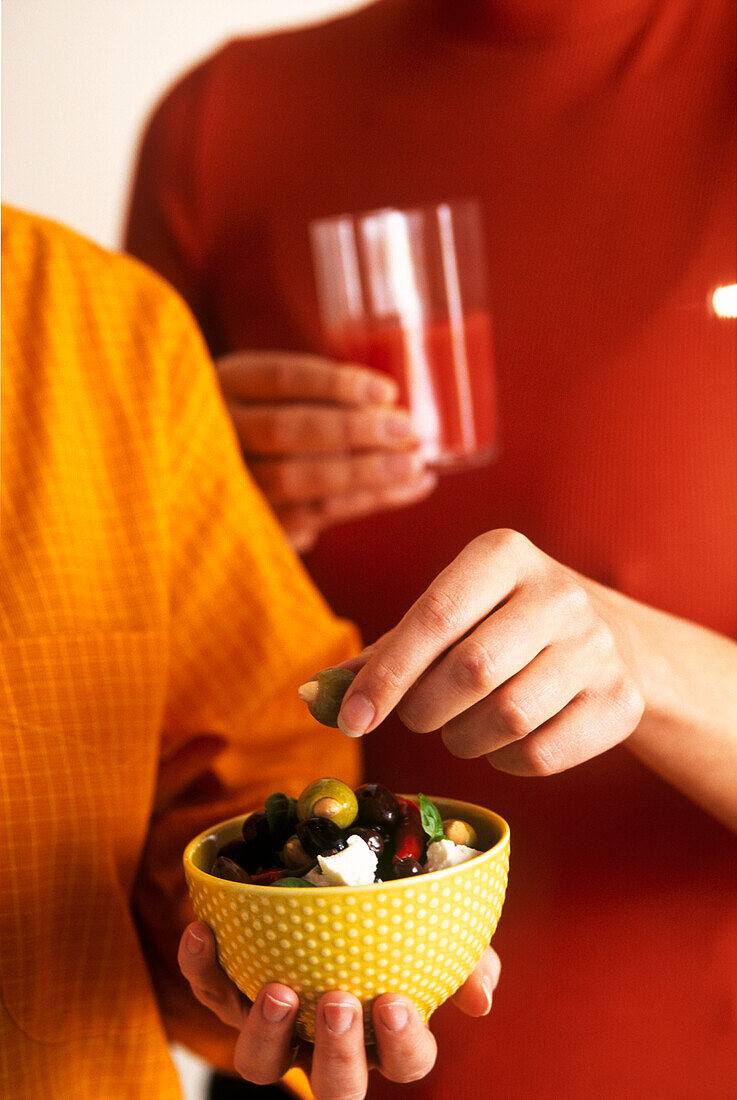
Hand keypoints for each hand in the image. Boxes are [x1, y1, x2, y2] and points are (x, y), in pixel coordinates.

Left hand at [179, 922, 499, 1097]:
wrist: (325, 878)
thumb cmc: (389, 921)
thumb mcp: (435, 933)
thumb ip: (467, 959)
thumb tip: (481, 996)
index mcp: (384, 1032)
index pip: (405, 1060)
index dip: (402, 1042)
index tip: (395, 999)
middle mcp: (327, 1042)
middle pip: (334, 1086)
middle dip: (337, 1054)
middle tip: (340, 1001)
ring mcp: (277, 1025)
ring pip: (262, 1063)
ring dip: (267, 1033)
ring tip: (278, 989)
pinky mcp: (230, 995)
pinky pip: (209, 990)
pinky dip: (201, 965)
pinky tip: (204, 929)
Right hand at [217, 351, 436, 551]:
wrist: (235, 488)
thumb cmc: (278, 426)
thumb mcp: (284, 395)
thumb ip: (325, 396)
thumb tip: (394, 404)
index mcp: (225, 384)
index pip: (281, 378)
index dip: (337, 383)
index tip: (389, 391)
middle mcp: (218, 431)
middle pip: (286, 429)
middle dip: (352, 429)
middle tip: (406, 429)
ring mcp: (230, 481)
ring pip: (298, 478)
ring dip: (364, 472)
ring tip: (415, 464)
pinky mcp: (254, 522)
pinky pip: (314, 514)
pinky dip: (370, 500)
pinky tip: (410, 488)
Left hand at [335, 529, 644, 774]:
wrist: (611, 641)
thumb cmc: (500, 625)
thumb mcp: (448, 615)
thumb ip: (384, 651)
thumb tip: (313, 695)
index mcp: (503, 554)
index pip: (436, 615)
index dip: (387, 673)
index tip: (352, 718)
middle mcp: (559, 592)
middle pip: (471, 670)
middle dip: (424, 709)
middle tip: (415, 717)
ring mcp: (598, 646)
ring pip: (507, 717)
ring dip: (462, 739)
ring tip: (458, 727)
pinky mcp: (620, 700)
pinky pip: (541, 753)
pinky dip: (504, 761)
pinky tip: (502, 741)